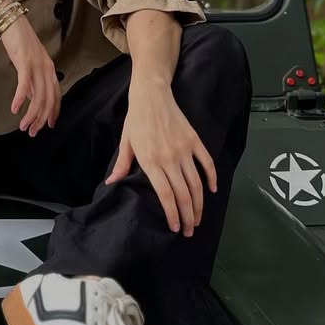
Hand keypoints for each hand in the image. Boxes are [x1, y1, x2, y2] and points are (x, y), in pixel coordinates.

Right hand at [0, 14, 60, 135]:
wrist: (12, 22)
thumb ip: (32, 81)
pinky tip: (15, 109)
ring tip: (23, 126)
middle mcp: (47, 69)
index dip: (53, 112)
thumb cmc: (20, 42)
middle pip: (48, 100)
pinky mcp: (25, 62)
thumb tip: (31, 98)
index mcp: (50, 69)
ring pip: (38, 97)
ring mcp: (37, 66)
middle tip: (32, 132)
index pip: (56, 96)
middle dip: (41, 119)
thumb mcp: (29, 64)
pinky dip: (20, 99)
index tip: (48, 125)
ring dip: (31, 115)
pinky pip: (24, 85)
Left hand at [105, 80, 216, 235]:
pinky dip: (212, 178)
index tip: (176, 228)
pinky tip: (212, 191)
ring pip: (196, 183)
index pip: (166, 195)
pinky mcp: (194, 140)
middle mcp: (169, 158)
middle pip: (183, 194)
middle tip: (190, 230)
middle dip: (188, 216)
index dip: (173, 214)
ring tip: (199, 217)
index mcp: (151, 161)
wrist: (152, 95)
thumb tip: (111, 183)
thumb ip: (121, 165)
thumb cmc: (136, 120)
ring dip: (199, 204)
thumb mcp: (126, 143)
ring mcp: (184, 149)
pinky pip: (207, 163)